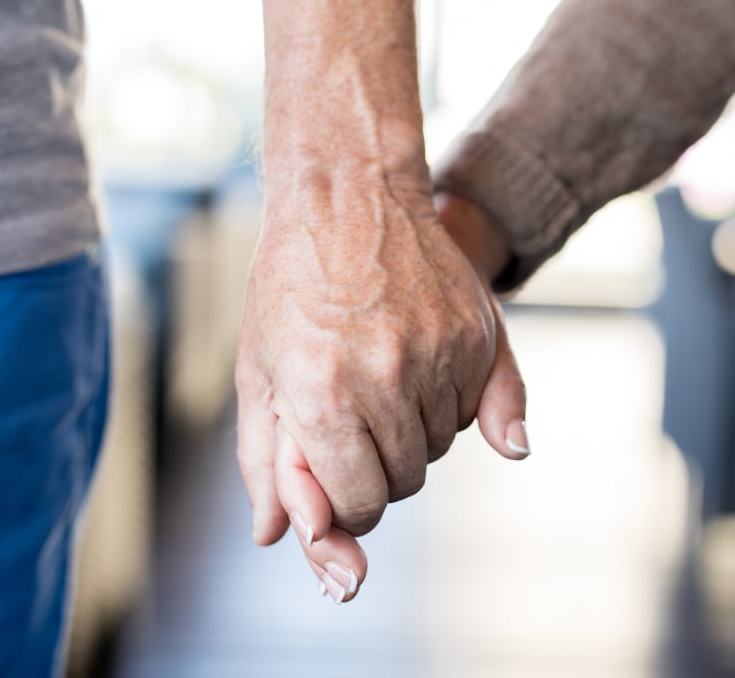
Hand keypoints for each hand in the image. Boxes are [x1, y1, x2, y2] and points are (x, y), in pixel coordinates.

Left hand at [238, 185, 527, 601]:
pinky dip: (450, 406)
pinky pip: (476, 409)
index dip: (342, 505)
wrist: (347, 194)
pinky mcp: (477, 332)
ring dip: (411, 436)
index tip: (333, 480)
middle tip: (352, 423)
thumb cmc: (289, 286)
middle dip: (375, 470)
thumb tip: (279, 539)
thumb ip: (266, 464)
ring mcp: (439, 353)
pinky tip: (418, 370)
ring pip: (441, 448)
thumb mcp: (257, 373)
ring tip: (378, 382)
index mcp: (322, 396)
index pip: (356, 503)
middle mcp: (387, 378)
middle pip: (402, 482)